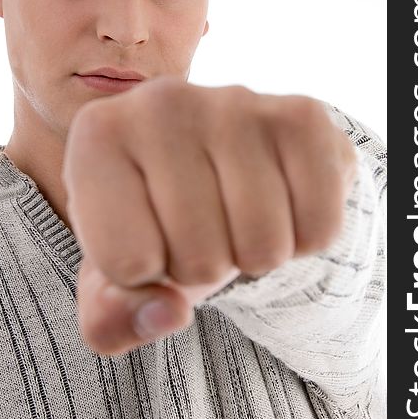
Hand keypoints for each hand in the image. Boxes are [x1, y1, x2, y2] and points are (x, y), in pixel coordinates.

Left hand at [62, 77, 355, 354]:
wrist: (229, 160)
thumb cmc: (165, 216)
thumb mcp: (118, 273)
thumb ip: (110, 317)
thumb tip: (168, 314)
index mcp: (98, 136)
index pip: (126, 266)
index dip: (148, 273)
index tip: (152, 236)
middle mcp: (160, 101)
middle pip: (198, 258)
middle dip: (207, 264)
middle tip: (205, 224)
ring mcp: (235, 101)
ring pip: (262, 246)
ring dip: (257, 253)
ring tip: (241, 211)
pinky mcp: (301, 115)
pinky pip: (319, 227)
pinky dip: (305, 238)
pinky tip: (282, 200)